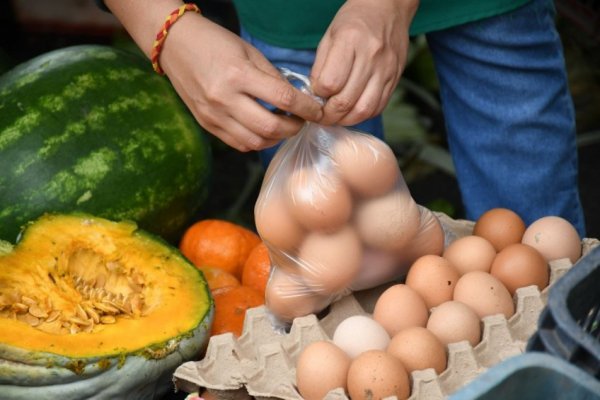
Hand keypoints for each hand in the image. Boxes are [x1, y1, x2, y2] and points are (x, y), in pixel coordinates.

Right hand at [104, 0, 322, 151]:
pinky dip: (257, 142)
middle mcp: (225, 99)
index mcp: (238, 76)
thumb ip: (273, 77)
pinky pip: (238, 144)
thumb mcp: (249, 52)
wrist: (174, 45)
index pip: (283, 99)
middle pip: (271, 128)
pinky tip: (264, 132)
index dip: (307, 108)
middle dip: (294, 128)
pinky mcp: (206, 124)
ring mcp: (213, 115)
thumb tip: (297, 99)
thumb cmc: (215, 42)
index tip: (318, 111)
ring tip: (284, 127)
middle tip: (302, 121)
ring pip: (255, 142)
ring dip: (276, 138)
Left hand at [310, 0, 418, 125]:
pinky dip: (363, 114)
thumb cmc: (354, 21)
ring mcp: (386, 69)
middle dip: (329, 115)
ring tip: (337, 116)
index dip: (318, 94)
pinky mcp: (395, 78)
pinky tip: (353, 110)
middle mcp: (371, 56)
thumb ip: (320, 67)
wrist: (388, 8)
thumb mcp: (329, 37)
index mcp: (350, 41)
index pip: (330, 83)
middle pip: (346, 101)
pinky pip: (379, 106)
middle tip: (322, 115)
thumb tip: (315, 96)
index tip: (315, 94)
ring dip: (346, 119)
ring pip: (364, 109)